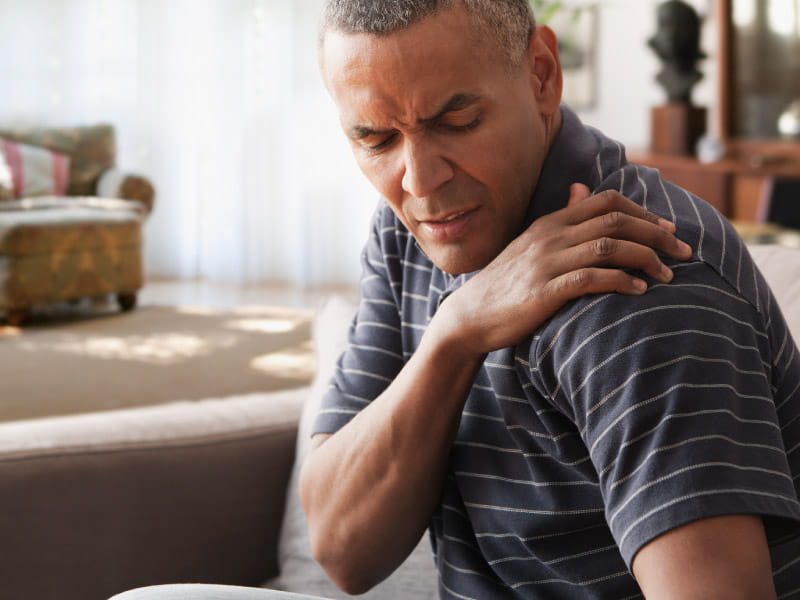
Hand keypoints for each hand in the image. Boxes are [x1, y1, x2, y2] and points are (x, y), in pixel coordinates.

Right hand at [436, 184, 692, 355]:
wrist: (470, 316)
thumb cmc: (505, 283)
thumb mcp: (531, 244)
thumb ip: (561, 217)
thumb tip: (581, 188)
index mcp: (550, 223)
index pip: (605, 201)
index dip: (643, 211)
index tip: (668, 228)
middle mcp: (550, 237)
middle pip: (615, 220)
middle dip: (656, 234)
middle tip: (683, 252)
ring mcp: (546, 263)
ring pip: (608, 246)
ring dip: (645, 258)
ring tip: (668, 275)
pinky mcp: (544, 291)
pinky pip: (592, 278)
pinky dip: (621, 281)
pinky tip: (640, 290)